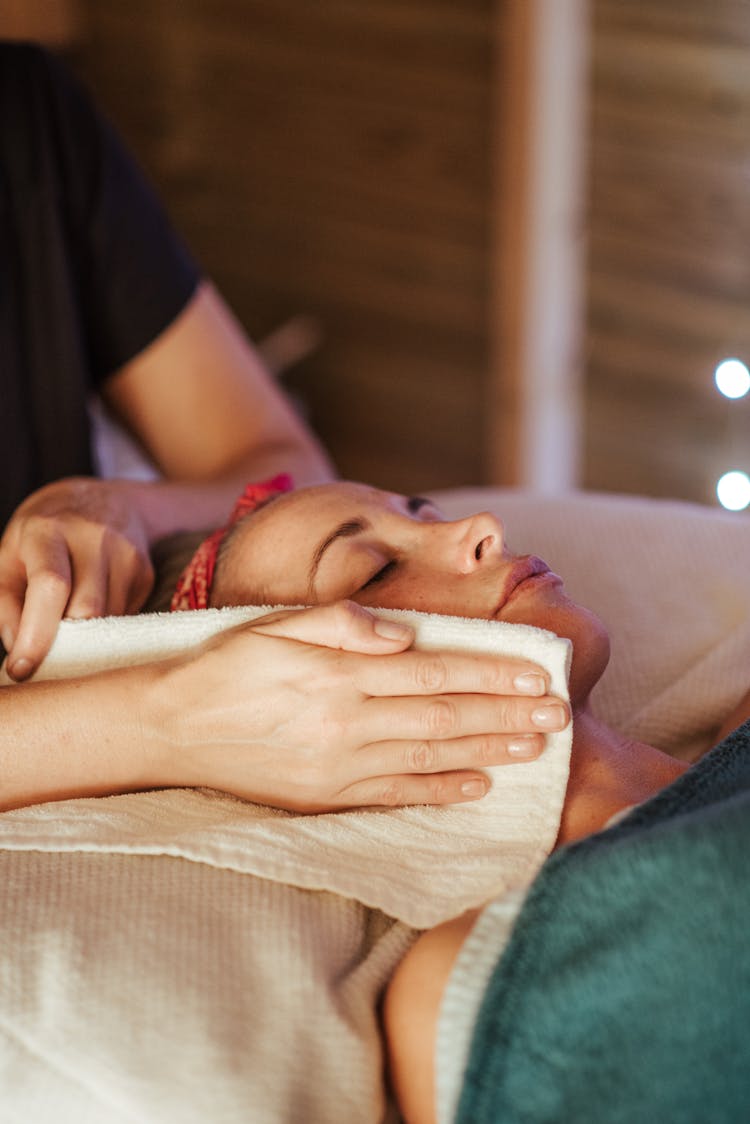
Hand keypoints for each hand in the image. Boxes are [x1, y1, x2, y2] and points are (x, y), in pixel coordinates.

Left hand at [0, 477, 153, 679]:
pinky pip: (123, 618)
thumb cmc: (44, 534)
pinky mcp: (145, 573)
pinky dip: (103, 625)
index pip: (50, 585)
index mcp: (48, 530)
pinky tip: (92, 604)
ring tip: (67, 621)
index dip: (37, 634)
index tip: (22, 670)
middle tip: (44, 652)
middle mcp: (94, 538)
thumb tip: (18, 648)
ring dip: (84, 636)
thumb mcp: (9, 556)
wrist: (102, 501)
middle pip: (86, 611)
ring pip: (107, 622)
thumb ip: (6, 602)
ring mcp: (126, 554)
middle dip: (63, 642)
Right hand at [152, 601, 569, 811]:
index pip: (433, 673)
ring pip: (429, 758)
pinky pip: (395, 796)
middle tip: (560, 715)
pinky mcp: (326, 797)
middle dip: (508, 715)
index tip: (538, 674)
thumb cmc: (228, 667)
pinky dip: (440, 792)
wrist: (171, 729)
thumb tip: (401, 634)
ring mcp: (338, 766)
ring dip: (489, 752)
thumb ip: (340, 625)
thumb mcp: (275, 625)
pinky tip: (478, 787)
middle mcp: (346, 723)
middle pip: (444, 717)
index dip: (491, 674)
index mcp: (338, 675)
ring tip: (537, 748)